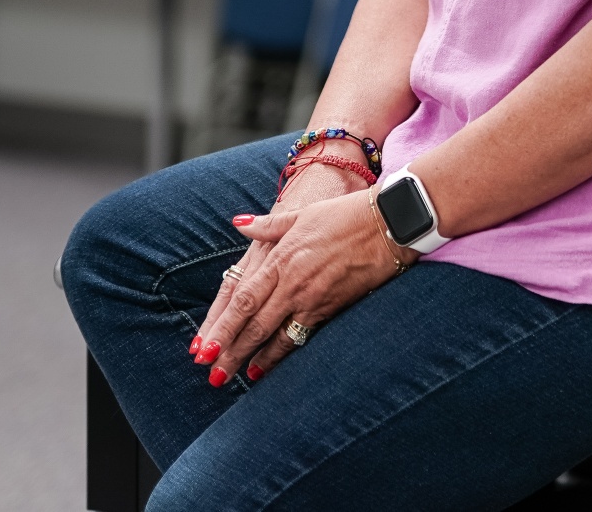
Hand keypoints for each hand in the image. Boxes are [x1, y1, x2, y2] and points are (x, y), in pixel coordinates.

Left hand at [195, 186, 411, 384]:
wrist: (388, 224)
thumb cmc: (344, 214)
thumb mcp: (301, 214)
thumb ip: (266, 224)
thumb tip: (238, 223)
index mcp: (281, 259)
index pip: (243, 301)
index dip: (222, 328)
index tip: (203, 350)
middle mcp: (293, 284)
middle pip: (255, 326)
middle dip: (231, 353)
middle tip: (213, 377)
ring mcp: (313, 299)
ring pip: (278, 337)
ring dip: (256, 360)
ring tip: (238, 378)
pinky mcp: (333, 308)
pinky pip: (303, 336)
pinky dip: (286, 353)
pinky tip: (274, 365)